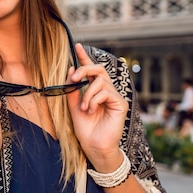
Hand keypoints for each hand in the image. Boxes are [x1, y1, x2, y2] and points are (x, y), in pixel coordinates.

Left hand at [66, 43, 127, 170]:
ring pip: (100, 81)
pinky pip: (106, 92)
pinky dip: (94, 99)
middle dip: (84, 70)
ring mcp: (114, 96)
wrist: (93, 146)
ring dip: (87, 94)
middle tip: (74, 78)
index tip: (77, 46)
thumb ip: (72, 88)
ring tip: (84, 108)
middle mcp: (106, 91)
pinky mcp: (121, 103)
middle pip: (98, 70)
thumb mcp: (73, 106)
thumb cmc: (85, 128)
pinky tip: (92, 110)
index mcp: (94, 91)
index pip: (90, 71)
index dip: (84, 58)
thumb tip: (71, 69)